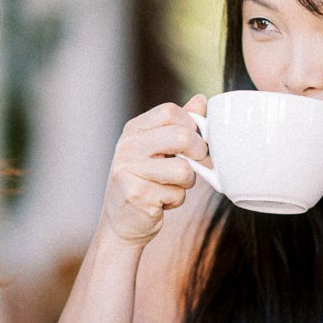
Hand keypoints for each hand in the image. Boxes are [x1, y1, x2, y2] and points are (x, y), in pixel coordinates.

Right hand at [99, 96, 209, 244]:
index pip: (171, 112)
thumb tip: (201, 100)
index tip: (196, 141)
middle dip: (199, 153)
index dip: (192, 126)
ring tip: (172, 186)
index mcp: (135, 130)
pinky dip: (176, 201)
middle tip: (196, 164)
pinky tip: (160, 202)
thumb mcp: (157, 149)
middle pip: (181, 136)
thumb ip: (178, 125)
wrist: (122, 222)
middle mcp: (129, 146)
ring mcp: (131, 170)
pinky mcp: (138, 195)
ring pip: (183, 169)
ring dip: (187, 183)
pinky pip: (176, 194)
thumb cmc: (144, 183)